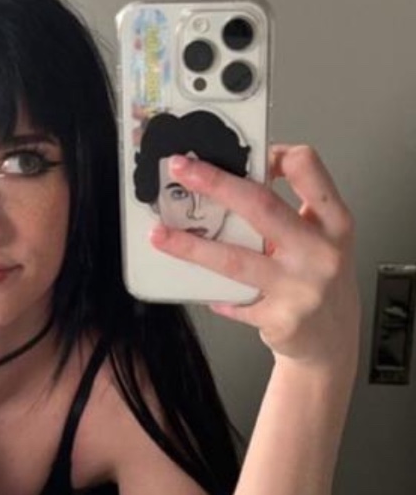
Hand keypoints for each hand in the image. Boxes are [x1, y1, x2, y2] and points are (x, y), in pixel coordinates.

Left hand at [151, 144, 359, 370]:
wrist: (334, 341)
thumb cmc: (322, 280)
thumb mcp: (321, 238)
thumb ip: (288, 211)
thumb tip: (230, 181)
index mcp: (334, 221)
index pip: (306, 168)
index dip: (274, 153)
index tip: (244, 154)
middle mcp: (321, 251)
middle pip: (261, 205)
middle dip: (215, 182)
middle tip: (181, 169)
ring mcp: (301, 287)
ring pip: (234, 259)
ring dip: (191, 246)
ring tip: (160, 235)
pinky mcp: (281, 319)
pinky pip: (234, 301)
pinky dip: (214, 295)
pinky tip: (206, 291)